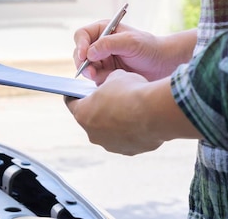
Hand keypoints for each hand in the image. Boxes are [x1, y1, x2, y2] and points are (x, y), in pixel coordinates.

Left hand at [65, 69, 202, 154]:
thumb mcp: (116, 77)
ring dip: (116, 123)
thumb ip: (108, 82)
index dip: (76, 95)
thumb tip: (113, 84)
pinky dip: (131, 131)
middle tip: (109, 99)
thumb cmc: (131, 92)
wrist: (155, 111)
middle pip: (91, 119)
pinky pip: (127, 139)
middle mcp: (93, 134)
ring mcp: (110, 145)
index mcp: (83, 114)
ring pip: (109, 132)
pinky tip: (141, 121)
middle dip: (99, 109)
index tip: (79, 92)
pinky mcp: (128, 151)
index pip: (71, 103)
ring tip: (129, 111)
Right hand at [73, 23, 195, 83]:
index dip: (80, 45)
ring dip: (92, 73)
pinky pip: (96, 79)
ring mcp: (102, 59)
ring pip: (86, 68)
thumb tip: (89, 53)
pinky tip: (115, 80)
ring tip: (106, 76)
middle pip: (80, 53)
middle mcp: (100, 44)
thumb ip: (108, 44)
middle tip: (91, 73)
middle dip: (83, 63)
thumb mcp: (130, 42)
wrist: (164, 65)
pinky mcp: (107, 73)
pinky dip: (101, 81)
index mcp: (103, 30)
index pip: (82, 35)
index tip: (84, 56)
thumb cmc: (150, 48)